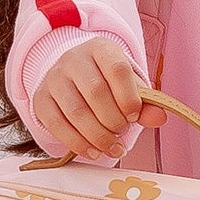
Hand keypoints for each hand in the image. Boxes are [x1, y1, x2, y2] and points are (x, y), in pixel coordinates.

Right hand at [30, 36, 145, 158]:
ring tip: (112, 147)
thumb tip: (159, 118)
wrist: (72, 78)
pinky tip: (93, 151)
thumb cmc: (106, 83)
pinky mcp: (41, 100)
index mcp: (101, 48)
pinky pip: (57, 125)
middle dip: (114, 120)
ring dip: (98, 136)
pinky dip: (77, 143)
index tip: (135, 116)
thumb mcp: (128, 85)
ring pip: (76, 111)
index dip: (129, 97)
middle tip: (122, 131)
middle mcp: (73, 59)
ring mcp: (54, 79)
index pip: (117, 69)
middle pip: (96, 92)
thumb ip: (146, 102)